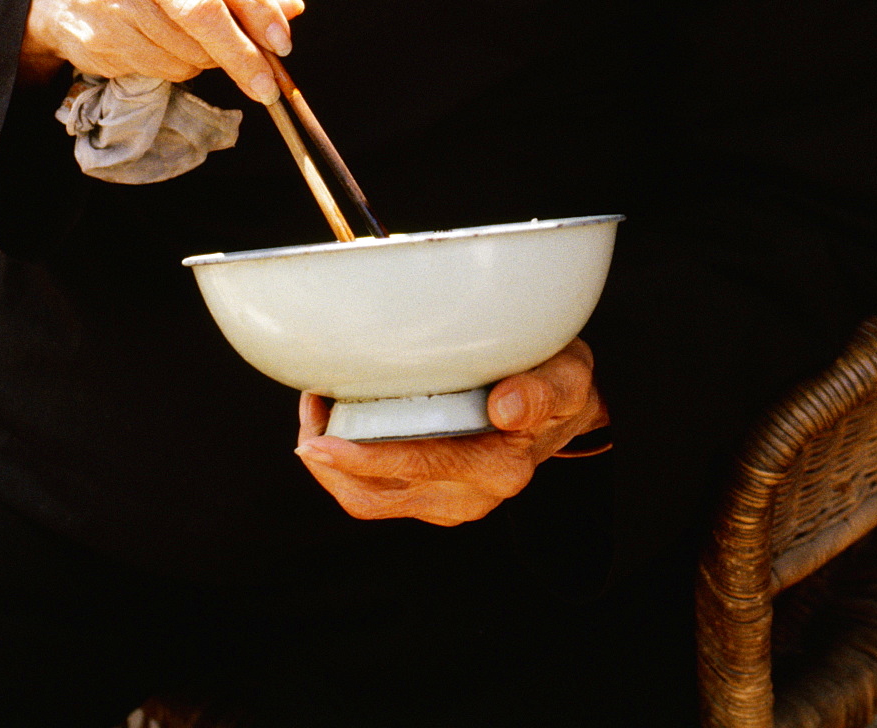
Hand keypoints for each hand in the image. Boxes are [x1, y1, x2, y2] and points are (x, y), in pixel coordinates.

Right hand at [20, 0, 303, 97]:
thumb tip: (291, 9)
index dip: (258, 7)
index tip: (282, 42)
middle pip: (202, 12)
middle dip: (243, 55)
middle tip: (268, 85)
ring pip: (187, 48)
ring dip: (209, 61)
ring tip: (199, 45)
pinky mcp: (98, 36)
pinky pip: (164, 67)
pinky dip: (182, 69)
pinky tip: (167, 49)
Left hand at [295, 338, 608, 525]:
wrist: (563, 410)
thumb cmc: (556, 384)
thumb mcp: (567, 376)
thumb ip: (543, 390)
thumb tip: (505, 406)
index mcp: (500, 467)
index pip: (417, 467)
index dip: (361, 454)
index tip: (321, 433)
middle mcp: (469, 495)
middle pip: (377, 494)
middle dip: (330, 458)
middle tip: (310, 410)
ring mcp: (446, 501)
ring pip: (368, 500)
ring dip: (331, 464)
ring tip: (317, 411)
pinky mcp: (430, 495)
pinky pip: (375, 493)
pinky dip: (345, 463)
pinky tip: (336, 421)